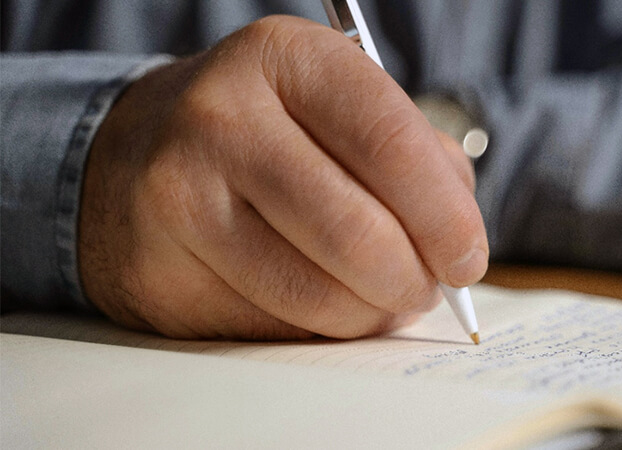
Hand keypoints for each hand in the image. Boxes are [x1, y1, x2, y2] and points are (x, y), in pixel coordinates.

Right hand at [79, 16, 485, 339]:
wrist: (139, 154)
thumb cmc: (270, 131)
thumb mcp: (339, 107)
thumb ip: (418, 160)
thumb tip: (459, 246)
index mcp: (285, 59)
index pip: (389, 142)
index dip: (445, 215)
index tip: (468, 259)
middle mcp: (222, 118)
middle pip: (355, 232)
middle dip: (414, 279)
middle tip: (428, 289)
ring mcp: (180, 197)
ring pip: (316, 293)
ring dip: (372, 313)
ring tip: (382, 296)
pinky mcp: (160, 270)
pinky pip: (273, 326)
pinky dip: (320, 327)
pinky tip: (323, 299)